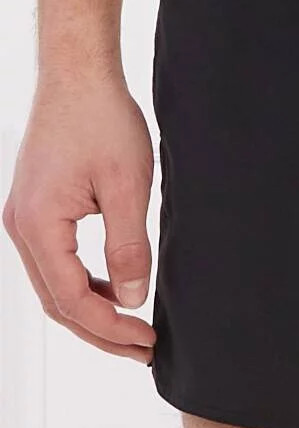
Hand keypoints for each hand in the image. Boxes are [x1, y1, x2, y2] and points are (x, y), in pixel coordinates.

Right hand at [3, 75, 156, 361]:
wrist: (79, 77)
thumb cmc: (103, 121)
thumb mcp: (128, 187)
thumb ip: (129, 247)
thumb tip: (133, 299)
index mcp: (39, 226)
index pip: (73, 299)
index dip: (112, 328)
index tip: (148, 341)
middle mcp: (21, 227)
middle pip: (58, 302)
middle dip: (102, 331)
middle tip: (144, 350)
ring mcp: (24, 218)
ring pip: (55, 285)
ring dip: (93, 310)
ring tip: (134, 328)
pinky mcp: (36, 209)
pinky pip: (56, 262)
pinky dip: (84, 284)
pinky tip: (115, 289)